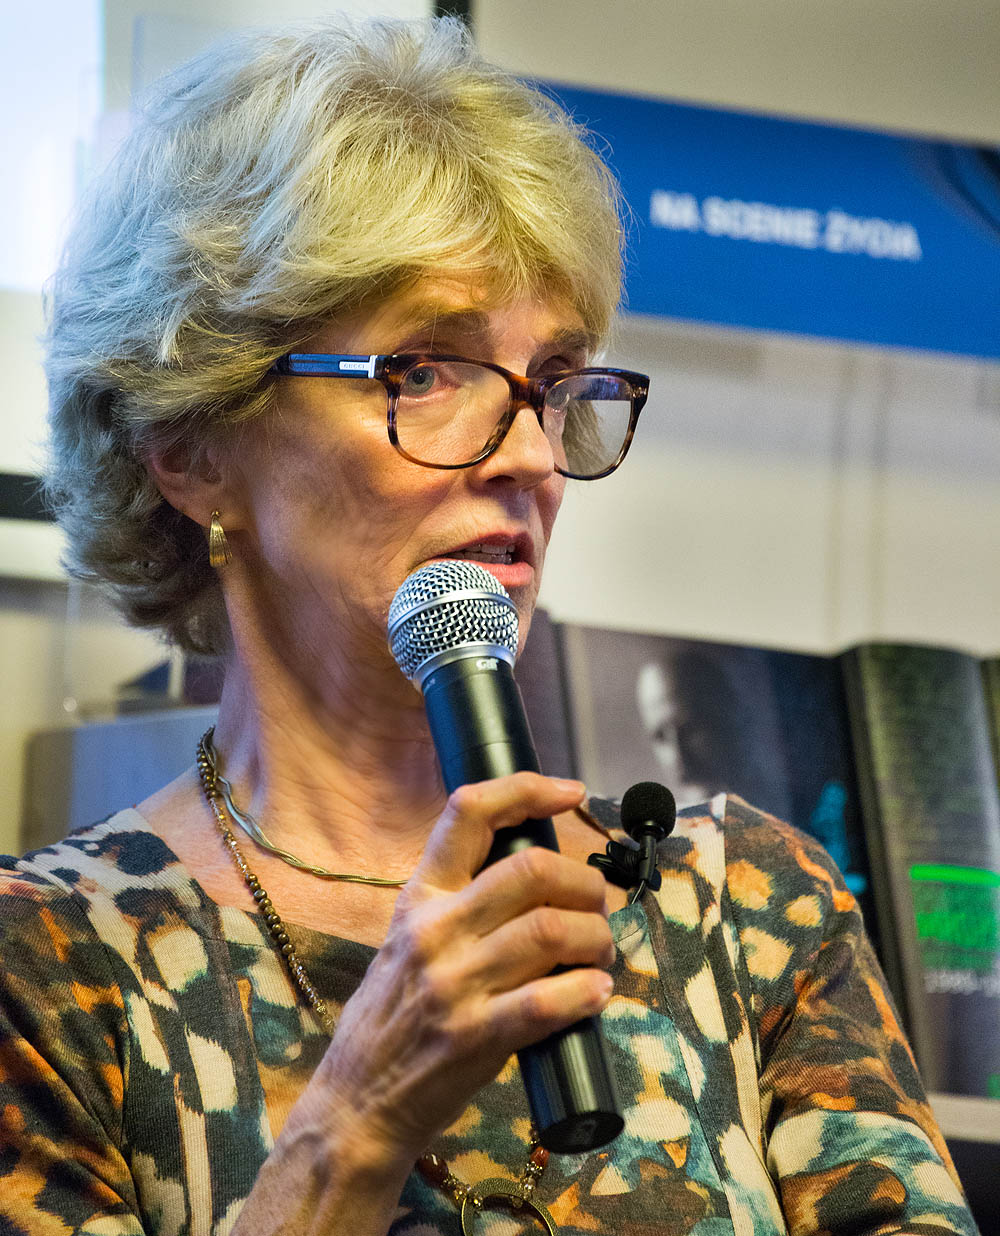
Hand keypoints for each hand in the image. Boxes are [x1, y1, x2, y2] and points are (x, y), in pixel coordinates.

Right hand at [308, 772, 615, 1166]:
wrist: (357, 1101)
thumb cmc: (392, 1017)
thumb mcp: (408, 940)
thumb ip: (459, 904)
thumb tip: (538, 875)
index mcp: (420, 897)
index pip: (468, 813)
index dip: (525, 789)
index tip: (569, 792)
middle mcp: (434, 929)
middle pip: (532, 869)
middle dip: (585, 884)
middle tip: (597, 908)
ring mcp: (453, 983)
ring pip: (552, 929)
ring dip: (596, 939)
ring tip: (600, 956)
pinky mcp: (474, 1037)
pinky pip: (549, 1000)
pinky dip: (588, 992)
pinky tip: (596, 993)